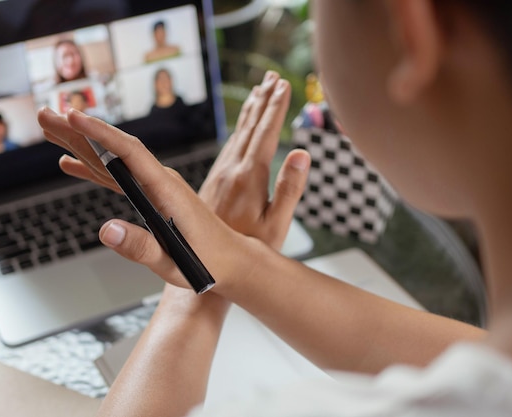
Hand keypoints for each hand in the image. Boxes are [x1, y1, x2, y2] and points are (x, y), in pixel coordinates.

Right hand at [38, 72, 309, 290]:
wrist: (233, 261)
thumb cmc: (208, 264)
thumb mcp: (174, 263)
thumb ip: (141, 248)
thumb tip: (106, 230)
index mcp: (167, 191)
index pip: (130, 152)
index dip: (101, 133)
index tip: (74, 116)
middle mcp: (162, 181)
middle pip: (116, 147)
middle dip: (80, 130)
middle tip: (46, 114)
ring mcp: (158, 187)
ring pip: (114, 158)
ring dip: (82, 144)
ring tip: (50, 131)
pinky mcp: (155, 195)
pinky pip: (119, 175)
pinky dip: (94, 168)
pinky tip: (73, 165)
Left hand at [200, 72, 310, 249]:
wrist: (210, 264)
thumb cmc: (249, 250)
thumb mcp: (276, 225)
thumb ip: (289, 188)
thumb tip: (301, 152)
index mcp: (248, 177)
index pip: (264, 134)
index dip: (274, 107)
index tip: (283, 84)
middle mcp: (231, 171)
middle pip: (249, 127)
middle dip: (263, 100)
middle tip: (273, 76)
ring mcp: (220, 175)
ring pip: (237, 134)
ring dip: (250, 111)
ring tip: (259, 91)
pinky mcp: (214, 182)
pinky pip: (229, 147)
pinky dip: (239, 130)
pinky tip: (242, 127)